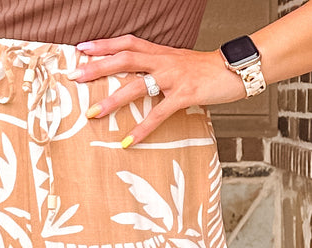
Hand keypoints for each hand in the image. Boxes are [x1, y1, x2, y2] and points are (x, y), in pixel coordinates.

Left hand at [72, 35, 248, 144]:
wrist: (235, 69)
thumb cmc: (206, 70)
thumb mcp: (178, 63)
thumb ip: (157, 67)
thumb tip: (138, 76)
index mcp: (161, 52)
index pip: (127, 43)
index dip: (104, 44)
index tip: (81, 48)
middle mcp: (164, 61)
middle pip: (125, 58)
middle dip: (98, 67)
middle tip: (75, 76)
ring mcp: (174, 77)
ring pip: (137, 85)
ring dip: (112, 100)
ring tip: (92, 114)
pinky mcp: (185, 95)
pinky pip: (159, 114)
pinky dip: (143, 128)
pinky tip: (129, 141)